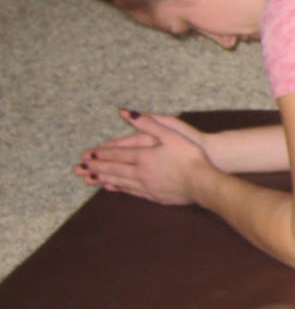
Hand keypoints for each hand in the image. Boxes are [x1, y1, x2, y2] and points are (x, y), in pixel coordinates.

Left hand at [73, 111, 215, 205]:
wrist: (203, 183)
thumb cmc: (191, 156)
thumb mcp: (171, 134)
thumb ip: (148, 123)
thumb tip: (127, 113)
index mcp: (144, 156)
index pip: (118, 153)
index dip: (101, 153)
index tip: (87, 154)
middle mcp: (140, 172)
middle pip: (113, 169)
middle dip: (95, 168)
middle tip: (78, 169)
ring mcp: (146, 185)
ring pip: (119, 181)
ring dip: (102, 179)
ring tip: (88, 179)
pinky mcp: (154, 195)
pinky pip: (130, 191)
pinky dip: (118, 188)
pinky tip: (112, 187)